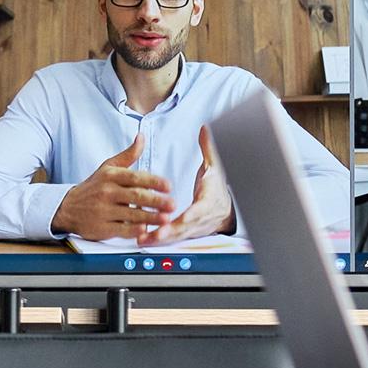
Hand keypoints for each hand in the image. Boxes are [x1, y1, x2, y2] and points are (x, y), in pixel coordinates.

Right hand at [49, 131, 174, 239]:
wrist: (67, 207)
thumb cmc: (94, 187)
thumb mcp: (108, 167)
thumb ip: (128, 155)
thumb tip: (141, 137)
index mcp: (111, 176)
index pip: (135, 177)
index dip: (153, 181)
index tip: (168, 186)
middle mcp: (107, 192)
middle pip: (135, 196)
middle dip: (155, 201)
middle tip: (172, 204)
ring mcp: (103, 211)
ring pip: (130, 214)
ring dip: (150, 217)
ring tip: (166, 219)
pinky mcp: (100, 228)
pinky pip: (120, 229)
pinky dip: (133, 231)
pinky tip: (145, 230)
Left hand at [143, 125, 233, 243]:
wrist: (225, 209)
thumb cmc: (216, 186)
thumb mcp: (215, 166)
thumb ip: (208, 148)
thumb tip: (206, 128)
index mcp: (209, 201)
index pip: (201, 209)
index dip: (190, 216)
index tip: (180, 218)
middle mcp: (202, 218)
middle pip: (185, 227)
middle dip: (169, 231)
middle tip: (154, 234)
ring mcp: (194, 228)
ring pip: (177, 235)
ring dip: (160, 238)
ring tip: (142, 238)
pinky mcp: (186, 234)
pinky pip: (172, 237)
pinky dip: (158, 239)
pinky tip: (143, 238)